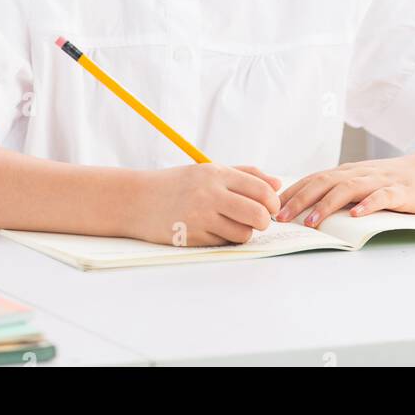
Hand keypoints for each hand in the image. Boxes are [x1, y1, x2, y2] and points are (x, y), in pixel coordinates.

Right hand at [134, 162, 282, 247]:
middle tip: (258, 220)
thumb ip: (244, 175)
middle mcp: (210, 194)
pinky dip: (226, 239)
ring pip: (244, 233)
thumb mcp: (207, 171)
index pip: (261, 189)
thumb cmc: (176, 184)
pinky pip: (225, 243)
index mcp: (215, 173)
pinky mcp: (193, 237)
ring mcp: (201, 217)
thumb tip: (277, 184)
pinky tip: (214, 230)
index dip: (273, 201)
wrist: (137, 200)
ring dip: (244, 232)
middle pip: (258, 214)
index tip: (270, 206)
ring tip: (232, 224)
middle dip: (264, 221)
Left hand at [275, 148, 414, 227]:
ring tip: (311, 222)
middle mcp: (358, 173)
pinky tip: (357, 215)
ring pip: (347, 189)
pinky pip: (381, 196)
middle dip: (298, 200)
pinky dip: (367, 205)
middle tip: (279, 217)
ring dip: (327, 205)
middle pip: (323, 182)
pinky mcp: (399, 191)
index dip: (290, 192)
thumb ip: (341, 190)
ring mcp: (379, 181)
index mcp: (347, 172)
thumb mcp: (364, 182)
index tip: (269, 208)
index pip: (312, 179)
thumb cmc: (396, 180)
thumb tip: (309, 207)